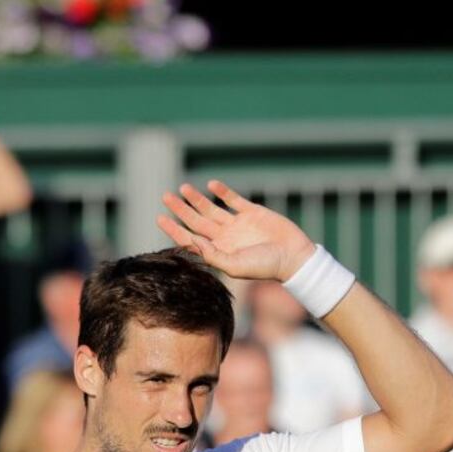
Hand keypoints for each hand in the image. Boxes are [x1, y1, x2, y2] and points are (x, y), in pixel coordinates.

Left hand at [158, 180, 315, 281]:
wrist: (293, 257)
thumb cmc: (265, 266)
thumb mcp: (235, 266)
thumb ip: (213, 255)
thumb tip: (193, 242)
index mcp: (218, 251)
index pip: (190, 238)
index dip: (174, 229)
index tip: (160, 218)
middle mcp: (224, 237)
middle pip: (196, 221)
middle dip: (180, 209)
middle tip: (165, 197)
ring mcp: (237, 224)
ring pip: (211, 208)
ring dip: (197, 199)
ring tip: (182, 188)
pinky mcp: (252, 212)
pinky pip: (233, 199)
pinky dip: (223, 191)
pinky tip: (211, 185)